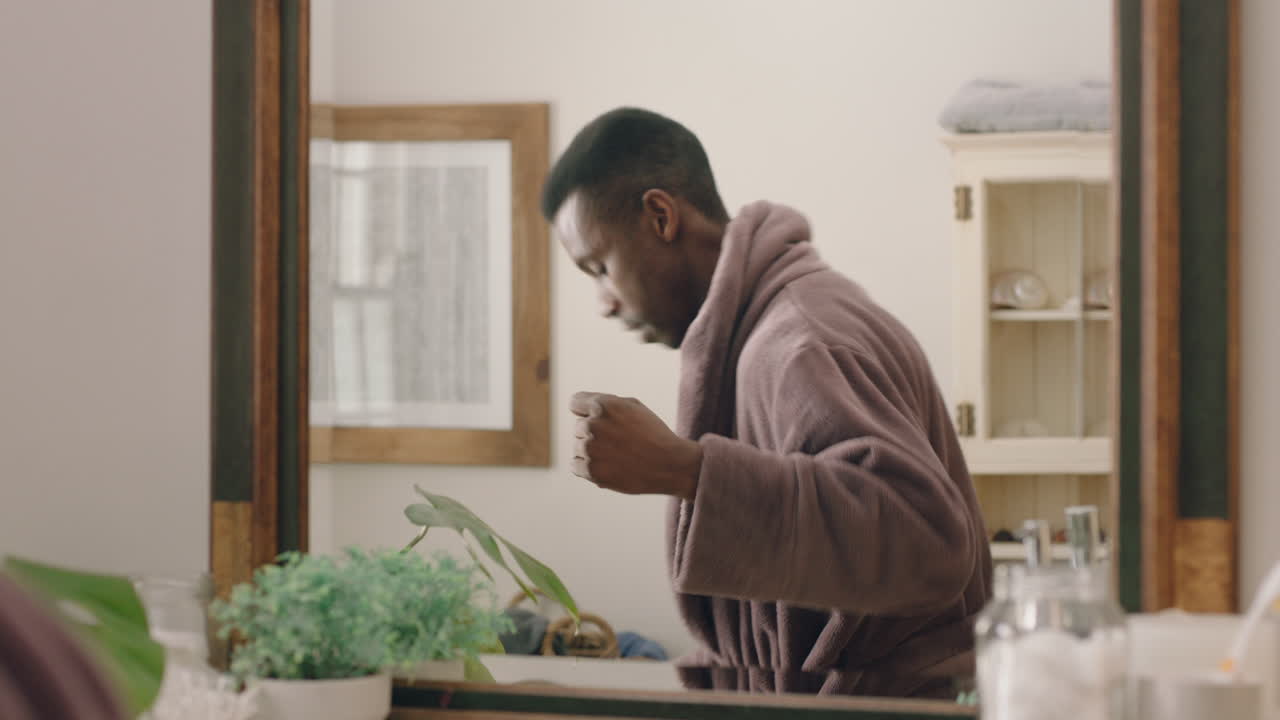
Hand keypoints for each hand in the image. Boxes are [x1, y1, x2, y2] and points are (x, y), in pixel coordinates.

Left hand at [570, 391, 701, 499]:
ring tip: (617, 456)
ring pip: (578, 448)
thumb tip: (582, 411)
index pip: (575, 404)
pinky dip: (588, 468)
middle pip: (578, 427)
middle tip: (618, 442)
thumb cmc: (653, 433)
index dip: (587, 412)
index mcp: (602, 405)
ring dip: (592, 452)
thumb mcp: (633, 407)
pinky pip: (576, 466)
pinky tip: (608, 466)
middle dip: (594, 433)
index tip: (601, 421)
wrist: (670, 465)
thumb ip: (605, 404)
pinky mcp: (591, 471)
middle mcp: (592, 425)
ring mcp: (590, 449)